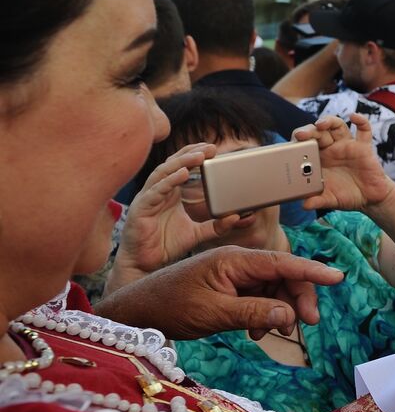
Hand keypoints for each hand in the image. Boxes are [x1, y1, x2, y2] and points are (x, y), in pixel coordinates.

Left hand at [94, 247, 343, 339]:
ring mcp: (232, 275)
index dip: (312, 271)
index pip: (282, 262)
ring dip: (280, 310)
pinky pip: (258, 298)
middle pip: (283, 276)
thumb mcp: (215, 314)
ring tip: (276, 334)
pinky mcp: (227, 288)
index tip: (337, 278)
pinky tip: (256, 333)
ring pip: (273, 288)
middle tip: (308, 324)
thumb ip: (255, 312)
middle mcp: (237, 263)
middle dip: (298, 298)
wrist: (135, 313)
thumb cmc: (170, 308)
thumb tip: (290, 316)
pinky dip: (264, 314)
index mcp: (234, 260)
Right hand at [112, 144, 238, 276]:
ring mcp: (147, 198)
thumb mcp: (196, 233)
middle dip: (191, 153)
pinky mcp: (140, 209)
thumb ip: (215, 226)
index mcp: (170, 192)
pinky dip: (168, 181)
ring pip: (163, 173)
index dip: (194, 154)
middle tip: (210, 147)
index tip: (213, 148)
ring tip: (199, 156)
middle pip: (173, 164)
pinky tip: (181, 174)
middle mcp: (157, 191)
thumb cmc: (165, 245)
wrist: (145, 264)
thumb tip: (236, 217)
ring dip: (181, 162)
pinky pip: (154, 192)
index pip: (181, 166)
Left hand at [293, 114, 394, 211]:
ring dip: (328, 121)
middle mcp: (332, 149)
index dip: (298, 141)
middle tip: (302, 135)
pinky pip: (363, 130)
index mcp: (319, 159)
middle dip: (309, 130)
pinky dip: (361, 121)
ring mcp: (347, 146)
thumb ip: (317, 201)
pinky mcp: (363, 147)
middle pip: (318, 132)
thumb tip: (305, 205)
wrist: (370, 199)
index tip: (293, 144)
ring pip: (337, 126)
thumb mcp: (330, 200)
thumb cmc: (347, 196)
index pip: (305, 144)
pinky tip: (354, 117)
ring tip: (322, 124)